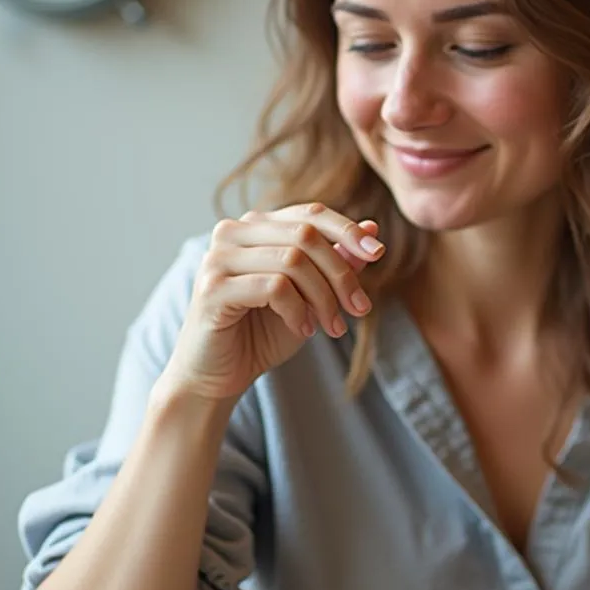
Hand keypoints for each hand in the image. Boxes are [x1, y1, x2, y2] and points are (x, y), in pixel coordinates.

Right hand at [158, 204, 385, 403]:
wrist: (218, 376)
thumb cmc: (262, 333)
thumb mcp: (310, 296)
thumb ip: (334, 262)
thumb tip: (371, 227)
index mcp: (255, 227)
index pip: (309, 213)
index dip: (348, 231)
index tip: (377, 254)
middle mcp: (233, 232)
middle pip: (306, 235)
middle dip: (342, 274)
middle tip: (359, 309)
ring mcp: (218, 257)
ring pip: (293, 260)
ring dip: (324, 298)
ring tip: (332, 327)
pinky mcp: (212, 287)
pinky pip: (274, 287)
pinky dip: (299, 311)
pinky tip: (303, 330)